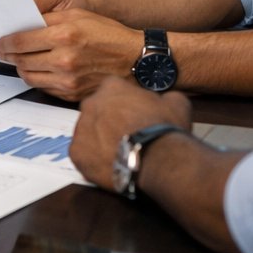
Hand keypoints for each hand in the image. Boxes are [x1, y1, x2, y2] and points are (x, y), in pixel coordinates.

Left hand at [0, 8, 142, 101]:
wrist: (135, 59)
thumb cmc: (108, 34)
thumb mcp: (78, 15)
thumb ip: (49, 19)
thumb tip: (24, 24)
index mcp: (64, 36)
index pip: (21, 42)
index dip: (6, 42)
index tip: (1, 42)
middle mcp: (64, 60)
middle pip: (21, 61)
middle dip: (9, 56)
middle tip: (5, 52)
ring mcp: (68, 81)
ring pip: (29, 77)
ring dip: (21, 68)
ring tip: (22, 61)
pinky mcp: (72, 94)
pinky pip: (44, 87)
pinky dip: (38, 79)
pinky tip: (41, 70)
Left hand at [69, 76, 191, 190]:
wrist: (157, 159)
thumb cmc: (165, 128)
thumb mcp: (176, 103)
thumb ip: (164, 97)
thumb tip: (165, 99)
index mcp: (111, 87)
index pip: (113, 89)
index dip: (125, 103)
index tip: (135, 114)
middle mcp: (90, 104)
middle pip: (97, 110)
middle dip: (108, 120)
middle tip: (126, 134)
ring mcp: (80, 129)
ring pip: (87, 132)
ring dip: (99, 140)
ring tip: (119, 153)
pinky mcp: (76, 153)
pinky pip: (82, 154)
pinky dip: (93, 159)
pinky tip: (110, 165)